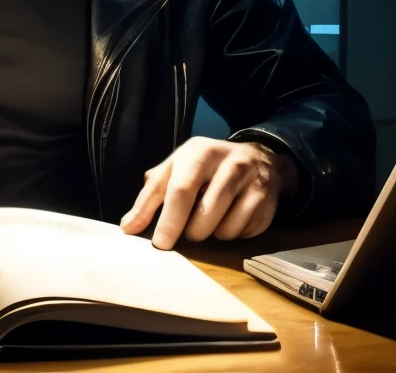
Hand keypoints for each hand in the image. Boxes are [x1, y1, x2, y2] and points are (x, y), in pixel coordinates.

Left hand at [119, 138, 297, 249]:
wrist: (259, 158)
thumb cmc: (205, 167)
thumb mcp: (175, 171)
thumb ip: (150, 197)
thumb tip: (128, 227)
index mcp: (199, 152)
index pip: (181, 189)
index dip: (169, 220)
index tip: (160, 244)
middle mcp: (229, 163)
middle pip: (204, 213)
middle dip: (190, 232)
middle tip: (186, 232)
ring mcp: (252, 181)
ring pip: (224, 228)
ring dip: (211, 234)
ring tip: (209, 220)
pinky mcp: (268, 202)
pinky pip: (243, 233)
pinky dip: (231, 234)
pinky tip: (230, 219)